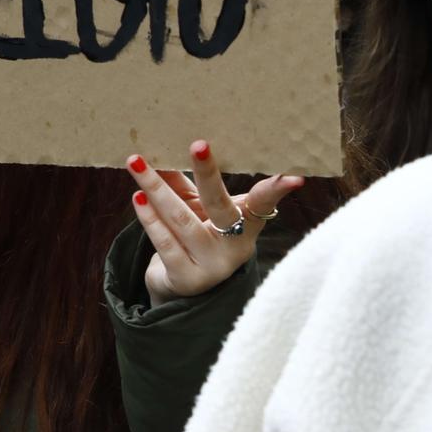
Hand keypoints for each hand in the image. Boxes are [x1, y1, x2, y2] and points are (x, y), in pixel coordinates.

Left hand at [127, 140, 304, 306]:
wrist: (180, 286)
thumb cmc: (193, 234)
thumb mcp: (193, 207)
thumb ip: (181, 183)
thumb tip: (159, 150)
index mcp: (245, 224)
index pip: (262, 204)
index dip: (276, 191)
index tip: (294, 177)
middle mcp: (235, 247)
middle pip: (220, 205)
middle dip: (208, 173)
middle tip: (198, 144)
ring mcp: (212, 266)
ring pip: (183, 221)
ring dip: (157, 189)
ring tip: (137, 164)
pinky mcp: (186, 279)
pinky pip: (166, 243)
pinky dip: (149, 218)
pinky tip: (138, 198)